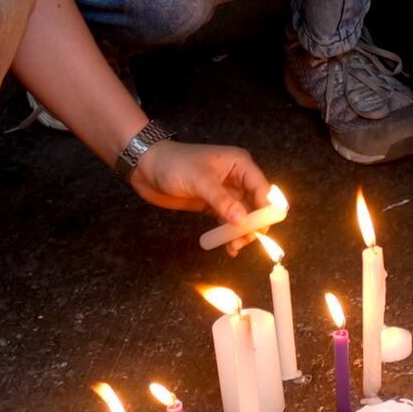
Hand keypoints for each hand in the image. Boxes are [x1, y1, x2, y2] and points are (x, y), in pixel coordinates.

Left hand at [127, 136, 279, 237]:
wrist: (146, 167)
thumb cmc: (174, 164)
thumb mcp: (200, 181)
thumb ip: (222, 201)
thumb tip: (243, 221)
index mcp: (239, 164)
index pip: (261, 187)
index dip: (266, 206)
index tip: (265, 226)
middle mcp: (236, 178)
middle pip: (255, 203)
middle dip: (254, 223)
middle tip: (248, 240)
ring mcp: (224, 192)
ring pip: (242, 215)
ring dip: (241, 232)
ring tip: (235, 247)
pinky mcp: (212, 204)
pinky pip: (227, 221)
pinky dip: (228, 234)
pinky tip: (229, 247)